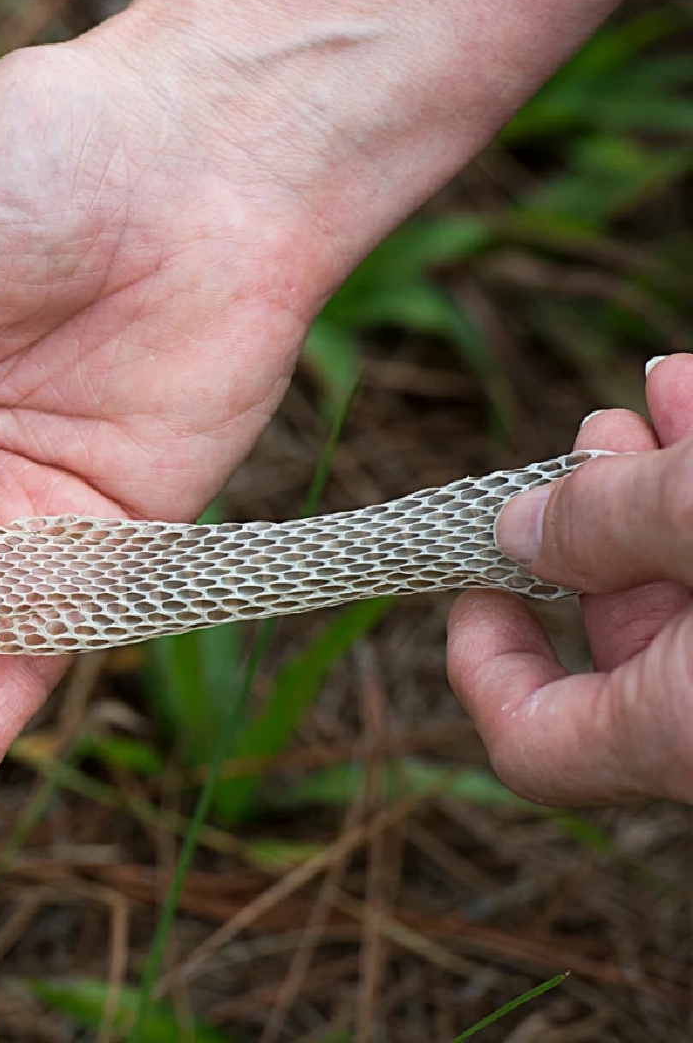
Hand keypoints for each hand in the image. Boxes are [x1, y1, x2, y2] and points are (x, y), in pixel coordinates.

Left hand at [449, 353, 692, 804]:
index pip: (535, 744)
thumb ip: (611, 524)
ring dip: (658, 487)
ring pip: (688, 583)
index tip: (477, 576)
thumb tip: (519, 530)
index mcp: (681, 728)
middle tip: (588, 446)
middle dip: (591, 526)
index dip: (481, 662)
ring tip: (649, 404)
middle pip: (621, 638)